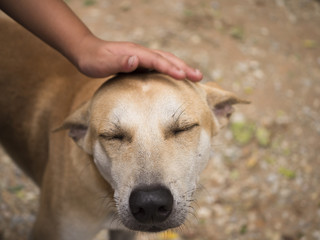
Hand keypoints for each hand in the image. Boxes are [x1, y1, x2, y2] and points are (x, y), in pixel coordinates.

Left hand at [74, 35, 202, 80]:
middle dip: (184, 67)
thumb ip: (118, 61)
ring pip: (165, 60)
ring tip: (195, 77)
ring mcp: (141, 57)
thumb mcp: (101, 63)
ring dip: (181, 67)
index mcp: (135, 53)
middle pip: (166, 58)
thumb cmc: (93, 60)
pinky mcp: (140, 62)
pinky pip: (159, 65)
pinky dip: (171, 70)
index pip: (156, 60)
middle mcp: (141, 53)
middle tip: (200, 77)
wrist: (87, 52)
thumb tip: (135, 60)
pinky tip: (176, 77)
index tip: (183, 76)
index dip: (170, 68)